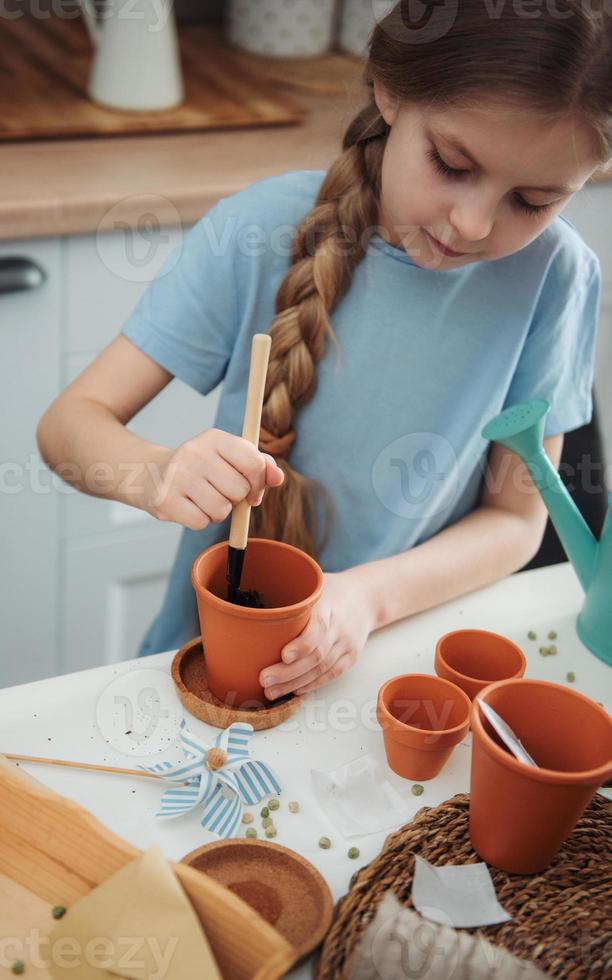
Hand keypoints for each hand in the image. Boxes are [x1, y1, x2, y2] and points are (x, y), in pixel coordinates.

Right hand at [145, 428, 283, 529]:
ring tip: (204, 499)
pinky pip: (202, 522)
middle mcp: (195, 453)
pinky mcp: (166, 501)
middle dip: (236, 498)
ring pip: (222, 510)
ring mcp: (178, 477)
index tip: (253, 490)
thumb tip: (278, 477)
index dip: (260, 482)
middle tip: (221, 492)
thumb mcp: (228, 457)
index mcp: (214, 438)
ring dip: (219, 511)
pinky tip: (191, 507)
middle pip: (239, 490)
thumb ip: (258, 464)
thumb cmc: (200, 467)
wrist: (151, 474)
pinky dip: (202, 521)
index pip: (254, 462)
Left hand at [259, 571, 375, 697]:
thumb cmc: (332, 591)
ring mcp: (347, 644)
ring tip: (271, 691)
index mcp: (329, 605)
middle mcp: (340, 627)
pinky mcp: (350, 657)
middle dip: (288, 672)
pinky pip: (331, 675)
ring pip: (321, 669)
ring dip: (295, 683)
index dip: (302, 645)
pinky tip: (294, 690)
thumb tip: (251, 609)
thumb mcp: (313, 584)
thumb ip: (289, 597)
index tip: (284, 656)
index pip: (318, 628)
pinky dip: (312, 685)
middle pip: (316, 655)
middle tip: (264, 679)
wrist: (365, 599)